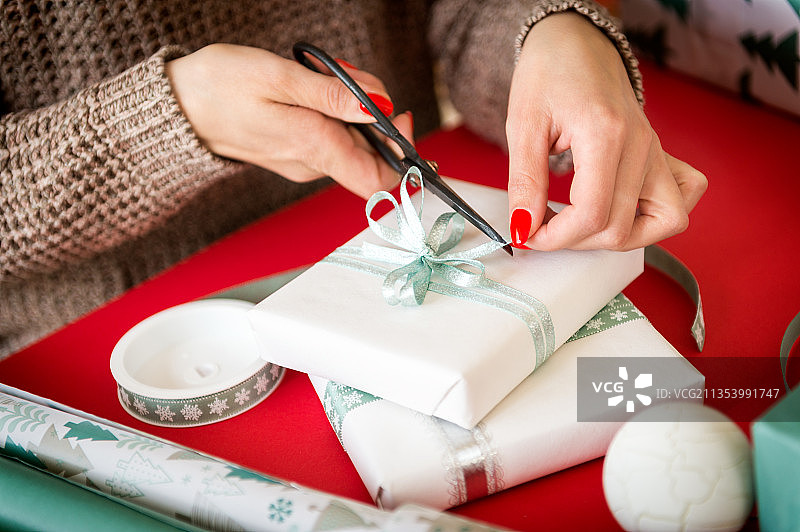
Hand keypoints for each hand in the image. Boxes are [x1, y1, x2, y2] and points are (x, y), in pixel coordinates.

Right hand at [166, 44, 412, 198]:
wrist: (175, 107)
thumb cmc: (219, 87)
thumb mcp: (278, 77)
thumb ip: (333, 95)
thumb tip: (380, 107)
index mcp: (313, 148)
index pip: (378, 179)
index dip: (400, 153)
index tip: (397, 114)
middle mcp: (312, 164)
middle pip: (369, 150)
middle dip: (371, 110)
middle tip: (347, 75)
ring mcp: (303, 160)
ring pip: (349, 138)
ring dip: (349, 105)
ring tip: (320, 73)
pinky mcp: (293, 151)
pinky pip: (329, 134)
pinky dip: (331, 109)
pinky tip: (310, 85)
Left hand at [505, 13, 706, 250]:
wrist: (575, 41)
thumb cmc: (549, 73)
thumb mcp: (523, 124)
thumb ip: (525, 181)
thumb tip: (523, 227)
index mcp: (606, 134)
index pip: (591, 214)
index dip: (555, 237)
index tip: (528, 234)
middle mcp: (641, 146)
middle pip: (620, 228)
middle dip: (574, 241)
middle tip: (541, 227)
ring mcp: (656, 151)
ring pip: (664, 221)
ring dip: (619, 237)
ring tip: (581, 225)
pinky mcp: (660, 154)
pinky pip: (684, 196)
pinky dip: (658, 215)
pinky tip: (623, 210)